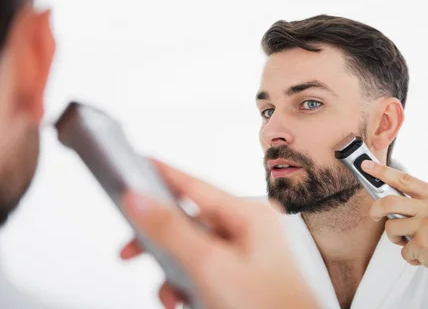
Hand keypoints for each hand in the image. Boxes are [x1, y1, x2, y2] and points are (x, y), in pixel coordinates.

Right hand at [120, 159, 319, 308]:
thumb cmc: (267, 305)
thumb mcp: (209, 265)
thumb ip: (170, 230)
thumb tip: (139, 199)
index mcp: (248, 215)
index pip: (195, 185)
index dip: (164, 174)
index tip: (138, 163)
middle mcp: (249, 229)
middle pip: (189, 221)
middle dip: (159, 241)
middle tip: (130, 251)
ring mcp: (246, 253)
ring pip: (193, 250)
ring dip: (174, 272)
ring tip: (171, 295)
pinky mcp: (241, 275)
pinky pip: (204, 269)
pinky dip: (188, 284)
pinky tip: (184, 301)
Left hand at [361, 160, 427, 308]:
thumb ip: (424, 202)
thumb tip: (394, 198)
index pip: (404, 179)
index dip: (382, 171)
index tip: (367, 165)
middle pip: (389, 201)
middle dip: (376, 209)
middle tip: (374, 215)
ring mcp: (427, 225)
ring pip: (391, 228)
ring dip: (396, 239)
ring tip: (411, 243)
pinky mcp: (422, 244)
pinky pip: (402, 249)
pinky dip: (410, 256)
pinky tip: (424, 256)